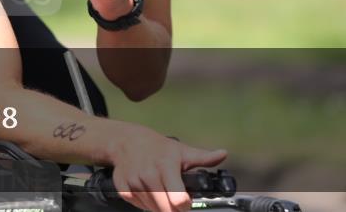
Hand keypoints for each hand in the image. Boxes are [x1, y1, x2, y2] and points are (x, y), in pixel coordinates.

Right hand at [108, 125, 227, 211]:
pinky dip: (145, 204)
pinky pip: (138, 205)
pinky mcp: (122, 187)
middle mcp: (148, 174)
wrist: (126, 140)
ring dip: (160, 207)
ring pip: (152, 209)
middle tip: (177, 200)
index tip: (187, 201)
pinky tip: (149, 194)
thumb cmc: (157, 147)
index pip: (178, 200)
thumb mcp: (181, 150)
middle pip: (166, 209)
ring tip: (163, 194)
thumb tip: (223, 154)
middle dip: (174, 209)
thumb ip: (203, 157)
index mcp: (165, 166)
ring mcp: (134, 181)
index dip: (186, 204)